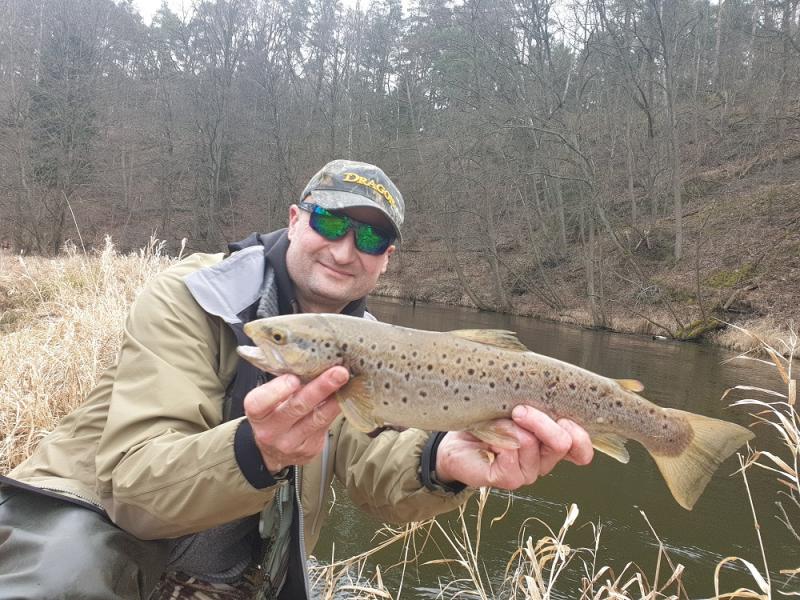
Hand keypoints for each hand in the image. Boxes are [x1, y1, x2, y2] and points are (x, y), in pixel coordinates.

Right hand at [242, 366, 346, 473]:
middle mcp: (271, 431)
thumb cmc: (272, 414)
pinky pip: (327, 425)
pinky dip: (337, 408)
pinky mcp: (310, 448)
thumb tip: (312, 360)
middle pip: (296, 407)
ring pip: (317, 418)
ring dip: (335, 399)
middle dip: (320, 388)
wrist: (274, 450)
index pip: (260, 402)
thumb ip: (283, 383)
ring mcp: (291, 443)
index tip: (294, 378)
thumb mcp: (268, 400)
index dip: (278, 390)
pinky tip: (346, 395)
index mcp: (257, 414)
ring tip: (347, 383)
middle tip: (338, 373)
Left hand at [434, 406, 593, 489]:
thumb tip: (546, 399)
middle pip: (562, 443)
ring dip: (512, 426)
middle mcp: (543, 461)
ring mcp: (527, 473)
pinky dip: (499, 437)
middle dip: (541, 420)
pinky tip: (489, 437)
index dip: (580, 436)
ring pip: (532, 444)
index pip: (581, 450)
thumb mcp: (515, 407)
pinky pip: (511, 454)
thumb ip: (536, 406)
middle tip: (519, 410)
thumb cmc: (487, 420)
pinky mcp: (508, 479)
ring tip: (496, 422)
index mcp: (551, 445)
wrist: (456, 439)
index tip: (562, 417)